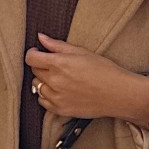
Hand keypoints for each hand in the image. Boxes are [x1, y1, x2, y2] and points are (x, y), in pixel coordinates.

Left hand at [24, 34, 148, 129]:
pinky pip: (43, 102)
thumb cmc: (104, 70)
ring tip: (59, 78)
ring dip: (43, 81)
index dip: (33, 53)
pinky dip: (47, 96)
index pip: (31, 58)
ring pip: (37, 87)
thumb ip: (57, 45)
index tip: (37, 52)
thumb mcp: (81, 52)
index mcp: (58, 63)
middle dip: (41, 66)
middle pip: (35, 72)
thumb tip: (41, 37)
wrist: (118, 93)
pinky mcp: (60, 110)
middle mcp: (54, 81)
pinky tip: (59, 91)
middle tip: (54, 65)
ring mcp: (56, 97)